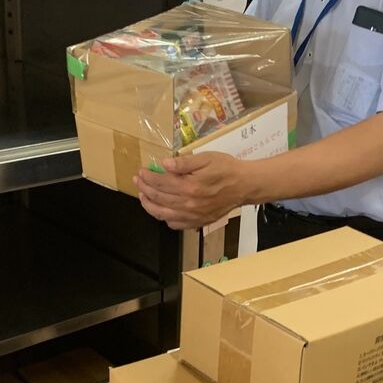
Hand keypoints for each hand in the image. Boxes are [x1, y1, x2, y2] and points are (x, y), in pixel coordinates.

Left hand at [134, 152, 250, 229]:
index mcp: (189, 187)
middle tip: (138, 181)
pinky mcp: (198, 222)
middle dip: (144, 189)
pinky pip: (175, 224)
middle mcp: (188, 204)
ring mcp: (193, 216)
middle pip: (158, 198)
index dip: (148, 177)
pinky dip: (164, 218)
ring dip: (149, 205)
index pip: (160, 183)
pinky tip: (161, 210)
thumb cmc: (226, 169)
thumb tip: (164, 165)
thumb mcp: (206, 158)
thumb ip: (184, 162)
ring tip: (143, 196)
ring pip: (162, 214)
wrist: (245, 185)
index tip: (141, 171)